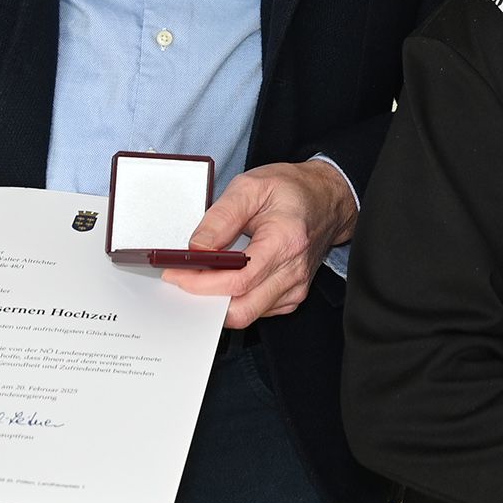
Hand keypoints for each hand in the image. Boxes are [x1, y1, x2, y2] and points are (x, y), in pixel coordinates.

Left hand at [161, 159, 357, 329]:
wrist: (327, 200)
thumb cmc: (291, 191)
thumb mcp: (249, 188)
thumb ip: (220, 218)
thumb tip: (195, 249)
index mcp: (285, 241)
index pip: (237, 280)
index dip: (200, 283)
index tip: (175, 273)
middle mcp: (293, 271)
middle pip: (241, 309)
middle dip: (204, 299)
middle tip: (183, 279)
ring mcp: (295, 287)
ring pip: (246, 314)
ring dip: (218, 300)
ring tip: (202, 275)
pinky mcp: (293, 296)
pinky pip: (256, 311)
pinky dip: (235, 300)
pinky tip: (226, 279)